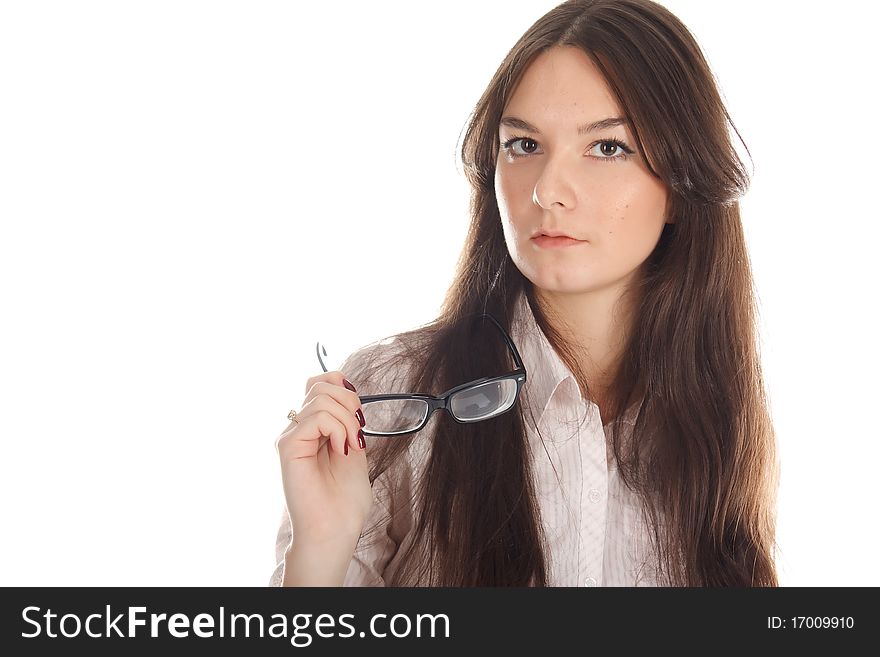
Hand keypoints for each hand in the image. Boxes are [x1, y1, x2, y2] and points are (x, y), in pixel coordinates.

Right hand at [275, 371, 372, 551]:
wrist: (335, 529)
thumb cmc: (344, 499)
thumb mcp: (354, 447)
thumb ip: (347, 420)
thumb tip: (346, 388)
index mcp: (312, 428)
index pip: (319, 383)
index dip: (342, 386)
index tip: (358, 414)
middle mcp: (297, 429)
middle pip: (320, 385)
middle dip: (349, 401)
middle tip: (357, 433)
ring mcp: (290, 436)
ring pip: (320, 397)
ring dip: (346, 419)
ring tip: (349, 446)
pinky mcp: (286, 446)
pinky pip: (316, 417)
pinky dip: (337, 428)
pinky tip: (340, 449)